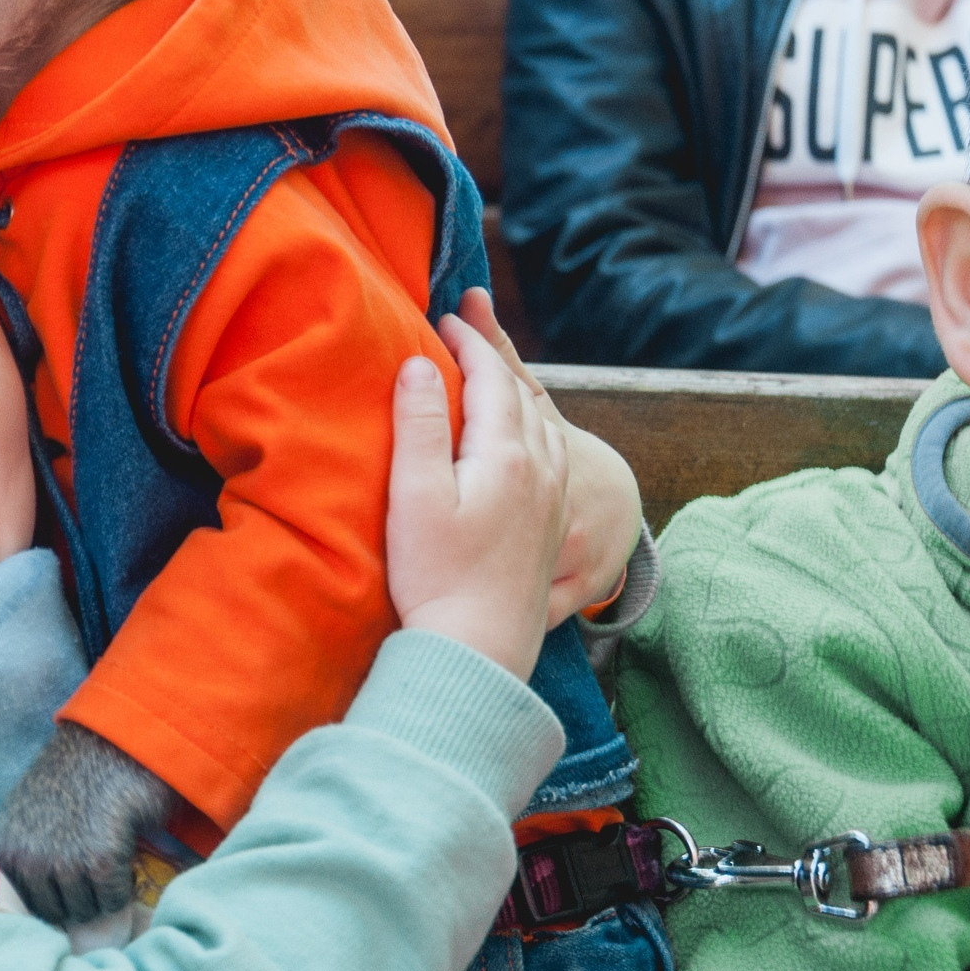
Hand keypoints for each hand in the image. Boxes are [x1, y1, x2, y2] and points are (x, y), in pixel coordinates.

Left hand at [0, 721, 175, 925]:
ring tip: (110, 863)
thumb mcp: (25, 811)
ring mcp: (62, 862)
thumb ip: (22, 852)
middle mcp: (27, 859)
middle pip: (56, 912)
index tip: (68, 880)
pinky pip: (112, 900)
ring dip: (102, 894)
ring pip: (85, 911)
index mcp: (5, 847)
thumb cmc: (73, 777)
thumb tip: (35, 903)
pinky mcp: (98, 861)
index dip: (51, 895)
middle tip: (95, 871)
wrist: (109, 743)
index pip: (23, 903)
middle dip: (78, 898)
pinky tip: (125, 860)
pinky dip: (124, 888)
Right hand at [447, 288, 641, 627]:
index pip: (494, 378)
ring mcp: (553, 500)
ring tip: (489, 382)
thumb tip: (419, 364)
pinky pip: (553, 456)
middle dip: (493, 361)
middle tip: (461, 338)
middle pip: (523, 397)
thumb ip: (420, 423)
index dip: (468, 343)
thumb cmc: (437, 574)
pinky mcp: (552, 528)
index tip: (440, 321)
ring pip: (544, 426)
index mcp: (509, 454)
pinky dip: (532, 429)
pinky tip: (518, 445)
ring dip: (516, 395)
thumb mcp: (416, 492)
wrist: (479, 649)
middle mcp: (543, 470)